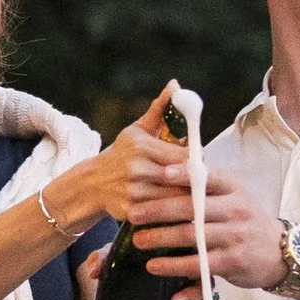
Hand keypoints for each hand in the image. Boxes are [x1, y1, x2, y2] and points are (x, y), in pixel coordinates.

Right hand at [89, 84, 189, 228]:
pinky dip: (172, 215)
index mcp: (142, 146)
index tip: (203, 165)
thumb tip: (175, 85)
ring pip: (174, 199)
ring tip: (198, 199)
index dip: (198, 163)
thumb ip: (160, 109)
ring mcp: (133, 191)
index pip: (184, 156)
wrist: (92, 183)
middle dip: (195, 182)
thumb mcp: (138, 130)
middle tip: (206, 184)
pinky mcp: (130, 211)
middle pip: (181, 179)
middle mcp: (137, 168)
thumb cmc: (122, 154)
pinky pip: (161, 215)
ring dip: (188, 200)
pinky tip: (179, 213)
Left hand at [134, 169, 288, 299]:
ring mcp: (235, 236)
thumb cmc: (248, 221)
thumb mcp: (236, 196)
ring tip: (138, 239)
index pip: (209, 176)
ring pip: (191, 236)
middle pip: (192, 207)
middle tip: (133, 213)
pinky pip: (196, 263)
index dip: (185, 174)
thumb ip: (208, 186)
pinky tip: (154, 265)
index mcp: (234, 189)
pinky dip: (172, 265)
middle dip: (158, 209)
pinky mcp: (232, 262)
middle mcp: (236, 209)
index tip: (161, 173)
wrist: (283, 253)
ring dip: (160, 238)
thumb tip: (170, 167)